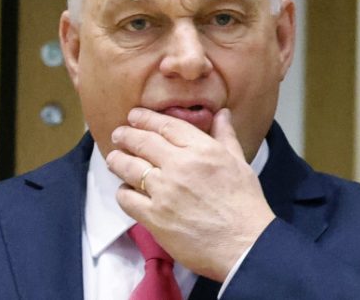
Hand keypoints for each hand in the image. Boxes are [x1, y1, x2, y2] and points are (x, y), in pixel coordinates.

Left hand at [106, 107, 275, 281]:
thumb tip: (221, 114)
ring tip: (114, 158)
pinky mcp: (154, 217)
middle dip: (126, 135)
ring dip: (117, 160)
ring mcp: (164, 192)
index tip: (135, 116)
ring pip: (129, 167)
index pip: (166, 125)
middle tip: (119, 134)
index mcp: (202, 150)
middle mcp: (179, 166)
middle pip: (142, 142)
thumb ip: (226, 136)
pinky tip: (126, 190)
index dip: (145, 118)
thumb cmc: (245, 205)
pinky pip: (127, 199)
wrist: (245, 245)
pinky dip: (123, 192)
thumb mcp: (239, 163)